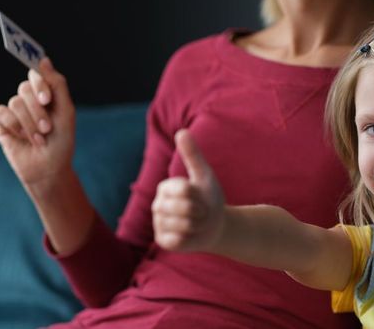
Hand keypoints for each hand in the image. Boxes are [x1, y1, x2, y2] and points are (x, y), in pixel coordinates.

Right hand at [0, 58, 75, 189]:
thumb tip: (43, 60)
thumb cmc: (61, 141)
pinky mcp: (2, 123)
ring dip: (30, 123)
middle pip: (25, 88)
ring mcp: (14, 111)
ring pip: (15, 102)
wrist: (50, 168)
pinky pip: (2, 112)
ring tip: (39, 139)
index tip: (47, 99)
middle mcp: (28, 99)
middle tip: (47, 128)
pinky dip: (15, 126)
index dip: (40, 83)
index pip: (36, 75)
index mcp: (44, 93)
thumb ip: (57, 84)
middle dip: (38, 111)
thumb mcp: (66, 111)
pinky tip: (23, 139)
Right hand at [151, 129, 226, 251]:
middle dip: (201, 211)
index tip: (201, 197)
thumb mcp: (204, 175)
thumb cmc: (209, 198)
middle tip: (201, 213)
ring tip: (197, 224)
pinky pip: (177, 240)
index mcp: (166, 187)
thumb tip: (181, 132)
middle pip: (184, 207)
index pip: (185, 190)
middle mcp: (158, 205)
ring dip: (198, 225)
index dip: (200, 196)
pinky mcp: (162, 241)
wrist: (215, 226)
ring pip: (182, 224)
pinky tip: (190, 235)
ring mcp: (158, 224)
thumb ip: (192, 155)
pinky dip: (190, 238)